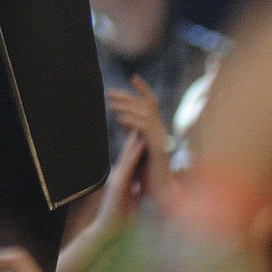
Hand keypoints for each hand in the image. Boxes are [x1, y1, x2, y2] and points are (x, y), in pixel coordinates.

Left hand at [106, 75, 171, 204]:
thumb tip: (122, 118)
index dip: (145, 89)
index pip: (152, 104)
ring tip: (110, 104)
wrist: (160, 195)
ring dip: (127, 107)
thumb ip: (132, 132)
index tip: (134, 77)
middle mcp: (161, 131)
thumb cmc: (148, 174)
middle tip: (110, 92)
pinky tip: (119, 119)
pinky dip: (132, 121)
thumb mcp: (137, 147)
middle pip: (147, 105)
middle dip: (128, 96)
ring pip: (145, 115)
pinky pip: (145, 129)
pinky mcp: (158, 149)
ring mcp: (161, 139)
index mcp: (157, 129)